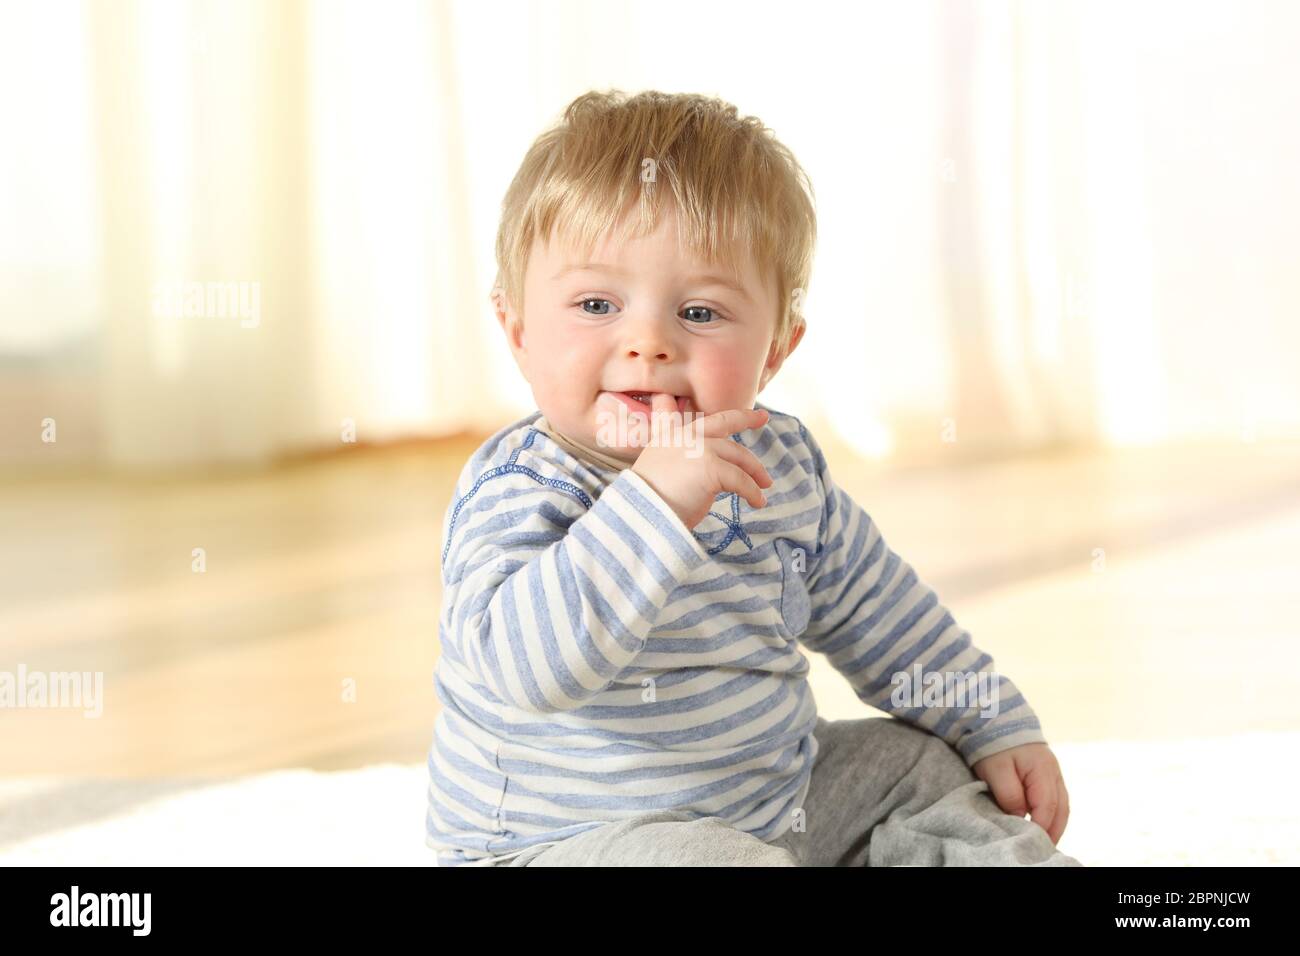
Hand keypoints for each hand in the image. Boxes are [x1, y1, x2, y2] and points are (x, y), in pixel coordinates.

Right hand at [628, 393, 772, 529]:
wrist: (642, 516)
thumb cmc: (648, 502)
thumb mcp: (654, 470)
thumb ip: (674, 459)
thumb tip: (700, 469)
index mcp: (667, 436)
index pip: (682, 415)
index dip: (693, 406)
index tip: (700, 398)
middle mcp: (684, 436)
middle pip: (724, 422)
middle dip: (745, 418)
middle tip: (762, 418)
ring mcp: (700, 449)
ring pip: (738, 457)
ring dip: (755, 472)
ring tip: (764, 486)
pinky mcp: (713, 469)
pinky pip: (742, 481)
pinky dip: (752, 493)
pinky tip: (757, 502)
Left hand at [971, 742, 1070, 844]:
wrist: (995, 719)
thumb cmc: (993, 744)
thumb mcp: (996, 769)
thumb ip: (1009, 794)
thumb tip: (1021, 816)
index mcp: (1043, 770)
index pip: (1047, 806)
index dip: (1041, 826)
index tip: (1032, 841)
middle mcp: (1054, 773)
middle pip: (1061, 809)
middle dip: (1053, 831)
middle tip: (1043, 850)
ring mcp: (1054, 774)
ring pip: (1062, 806)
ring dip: (1055, 824)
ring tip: (1045, 842)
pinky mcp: (1047, 775)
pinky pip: (1056, 799)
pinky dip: (1053, 815)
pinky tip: (1044, 825)